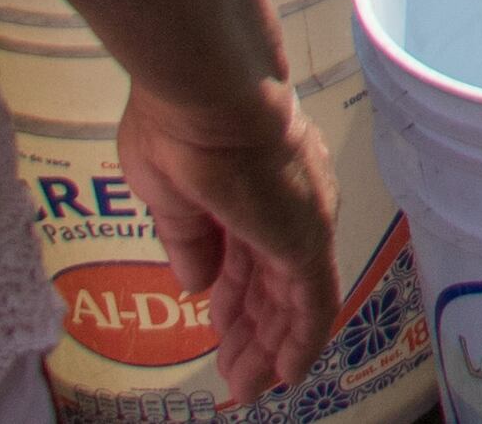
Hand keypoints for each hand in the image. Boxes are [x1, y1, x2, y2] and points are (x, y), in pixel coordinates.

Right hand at [113, 80, 338, 410]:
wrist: (206, 95)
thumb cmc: (177, 128)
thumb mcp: (168, 194)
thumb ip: (188, 239)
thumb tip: (197, 283)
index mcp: (253, 188)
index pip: (248, 256)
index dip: (232, 297)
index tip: (216, 328)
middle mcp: (287, 206)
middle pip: (272, 283)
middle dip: (251, 331)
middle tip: (233, 373)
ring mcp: (301, 223)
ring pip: (291, 301)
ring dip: (269, 347)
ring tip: (246, 386)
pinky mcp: (307, 241)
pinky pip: (312, 305)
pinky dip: (302, 341)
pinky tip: (286, 374)